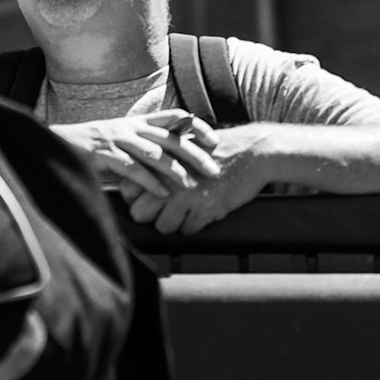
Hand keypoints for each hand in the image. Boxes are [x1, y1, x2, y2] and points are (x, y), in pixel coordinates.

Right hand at [54, 110, 221, 200]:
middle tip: (214, 170)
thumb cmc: (91, 148)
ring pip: (153, 152)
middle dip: (195, 154)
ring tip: (190, 186)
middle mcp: (130, 127)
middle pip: (170, 137)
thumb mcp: (122, 140)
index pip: (174, 116)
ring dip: (175, 170)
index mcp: (137, 121)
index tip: (215, 140)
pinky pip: (131, 167)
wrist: (56, 143)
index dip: (196, 126)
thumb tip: (175, 157)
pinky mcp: (103, 153)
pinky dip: (149, 181)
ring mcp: (116, 139)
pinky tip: (161, 193)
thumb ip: (144, 145)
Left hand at [123, 125, 270, 233]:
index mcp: (159, 163)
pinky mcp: (206, 208)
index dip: (135, 198)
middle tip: (165, 210)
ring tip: (186, 211)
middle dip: (151, 215)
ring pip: (163, 227)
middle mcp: (168, 179)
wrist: (251, 152)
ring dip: (174, 223)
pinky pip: (189, 230)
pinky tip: (203, 210)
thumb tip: (131, 187)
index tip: (147, 198)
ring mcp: (187, 195)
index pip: (127, 190)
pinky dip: (195, 225)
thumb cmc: (214, 151)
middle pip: (139, 213)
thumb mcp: (180, 148)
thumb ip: (156, 164)